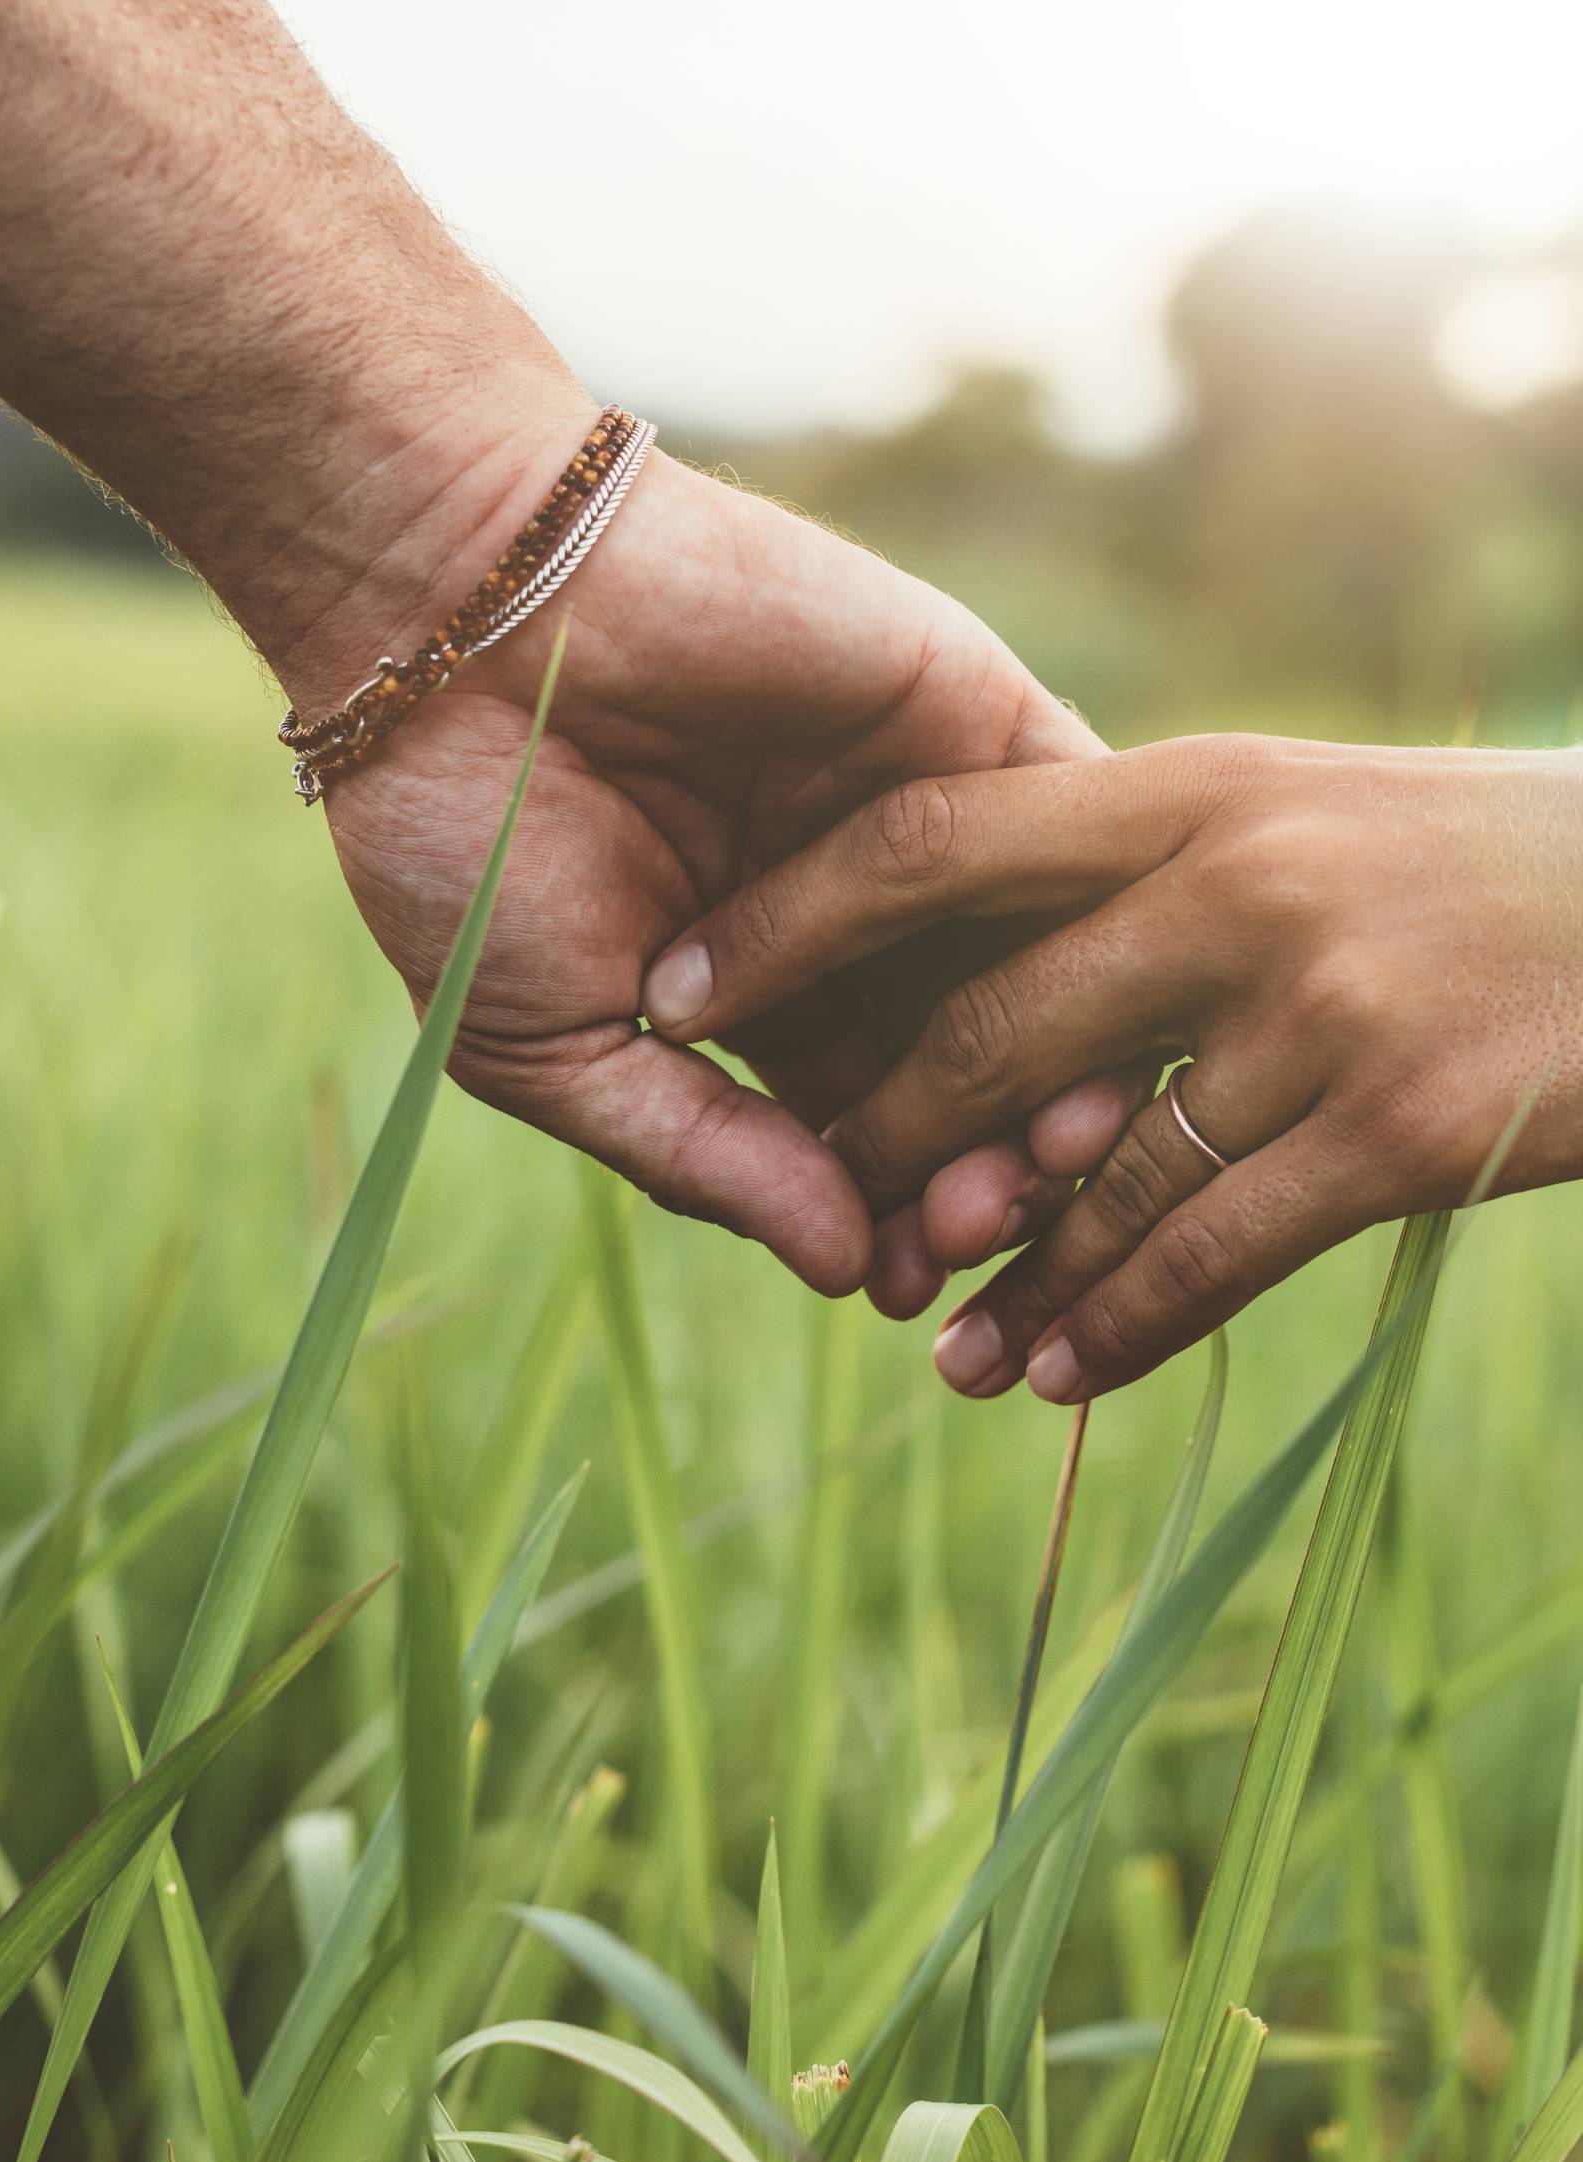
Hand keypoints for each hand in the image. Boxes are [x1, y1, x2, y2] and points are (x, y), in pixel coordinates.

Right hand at [305, 425, 1145, 1307]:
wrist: (456, 614)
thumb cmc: (467, 839)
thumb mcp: (555, 1042)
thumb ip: (702, 1155)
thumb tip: (845, 1273)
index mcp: (757, 1000)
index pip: (865, 1132)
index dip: (892, 1214)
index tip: (906, 1284)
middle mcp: (857, 920)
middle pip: (970, 1067)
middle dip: (984, 1161)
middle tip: (987, 1229)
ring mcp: (921, 817)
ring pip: (1041, 964)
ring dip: (1062, 1062)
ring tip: (1055, 1153)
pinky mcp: (968, 715)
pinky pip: (1074, 825)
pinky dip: (1098, 916)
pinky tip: (1103, 1008)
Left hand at [638, 734, 1582, 1389]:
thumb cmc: (1479, 859)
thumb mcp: (1305, 810)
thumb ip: (1149, 867)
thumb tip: (984, 959)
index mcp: (1191, 786)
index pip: (929, 844)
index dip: (785, 926)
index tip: (681, 992)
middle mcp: (1235, 883)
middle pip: (984, 1028)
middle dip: (877, 1138)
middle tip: (820, 1214)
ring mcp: (1318, 1007)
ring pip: (1089, 1172)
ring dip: (995, 1275)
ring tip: (933, 1347)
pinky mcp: (1403, 1128)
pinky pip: (1208, 1253)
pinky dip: (1115, 1325)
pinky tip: (1058, 1375)